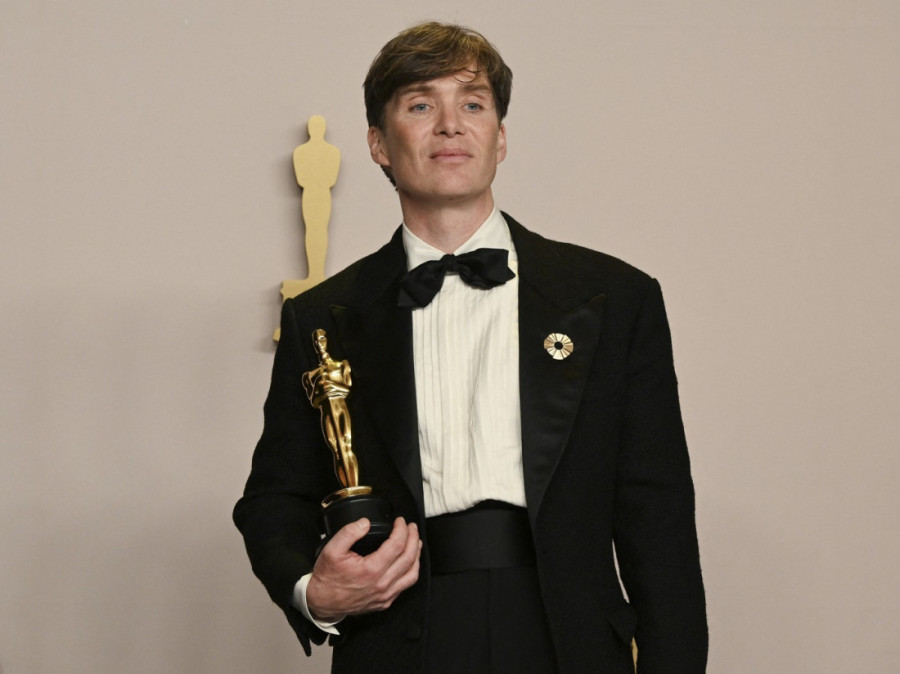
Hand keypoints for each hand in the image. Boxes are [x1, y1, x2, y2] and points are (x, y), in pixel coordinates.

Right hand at [306, 517, 421, 621]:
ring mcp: (385, 596)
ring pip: (412, 574)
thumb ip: (348, 533)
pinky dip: (411, 571)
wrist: (322, 603)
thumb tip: (365, 523)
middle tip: (411, 527)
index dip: (402, 530)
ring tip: (416, 542)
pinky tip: (408, 562)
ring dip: (417, 556)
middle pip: (409, 558)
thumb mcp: (332, 550)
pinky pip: (405, 586)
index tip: (400, 521)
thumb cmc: (327, 577)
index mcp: (372, 570)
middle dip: (413, 539)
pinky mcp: (385, 602)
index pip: (397, 545)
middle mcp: (382, 584)